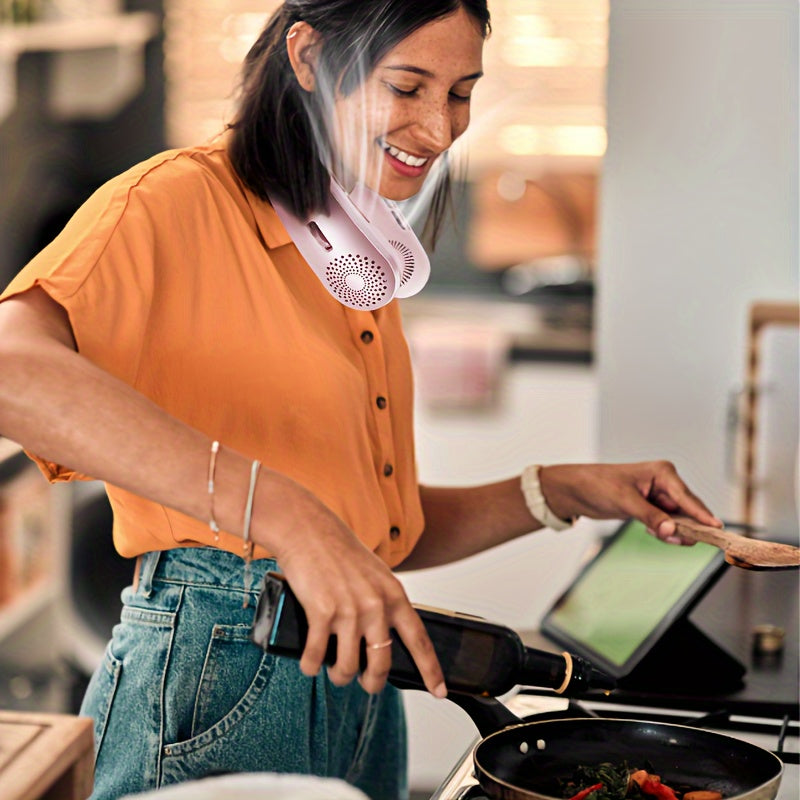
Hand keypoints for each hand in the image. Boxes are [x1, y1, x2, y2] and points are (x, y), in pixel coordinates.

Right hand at [259, 478, 446, 697]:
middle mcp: (375, 605)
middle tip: (366, 684)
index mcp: (394, 595)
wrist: (308, 529)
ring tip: (334, 672)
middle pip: (381, 664)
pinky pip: (316, 656)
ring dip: (339, 676)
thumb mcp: (374, 573)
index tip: (439, 691)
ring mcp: (349, 611)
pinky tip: (310, 666)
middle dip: (373, 683)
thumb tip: (381, 636)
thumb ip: (382, 601)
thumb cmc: (339, 550)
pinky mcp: (321, 613)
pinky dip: (311, 666)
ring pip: (347, 667)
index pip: (419, 640)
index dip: (431, 669)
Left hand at [538, 461, 722, 543]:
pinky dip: (663, 532)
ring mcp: (659, 497)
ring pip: (679, 521)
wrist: (576, 490)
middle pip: (688, 511)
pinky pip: (667, 525)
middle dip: (687, 528)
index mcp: (662, 472)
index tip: (718, 530)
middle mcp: (665, 483)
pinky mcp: (651, 509)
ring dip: (673, 532)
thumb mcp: (624, 501)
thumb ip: (650, 516)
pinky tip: (651, 532)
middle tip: (688, 542)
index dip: (703, 515)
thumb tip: (672, 531)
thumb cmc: (598, 485)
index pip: (688, 497)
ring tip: (659, 535)